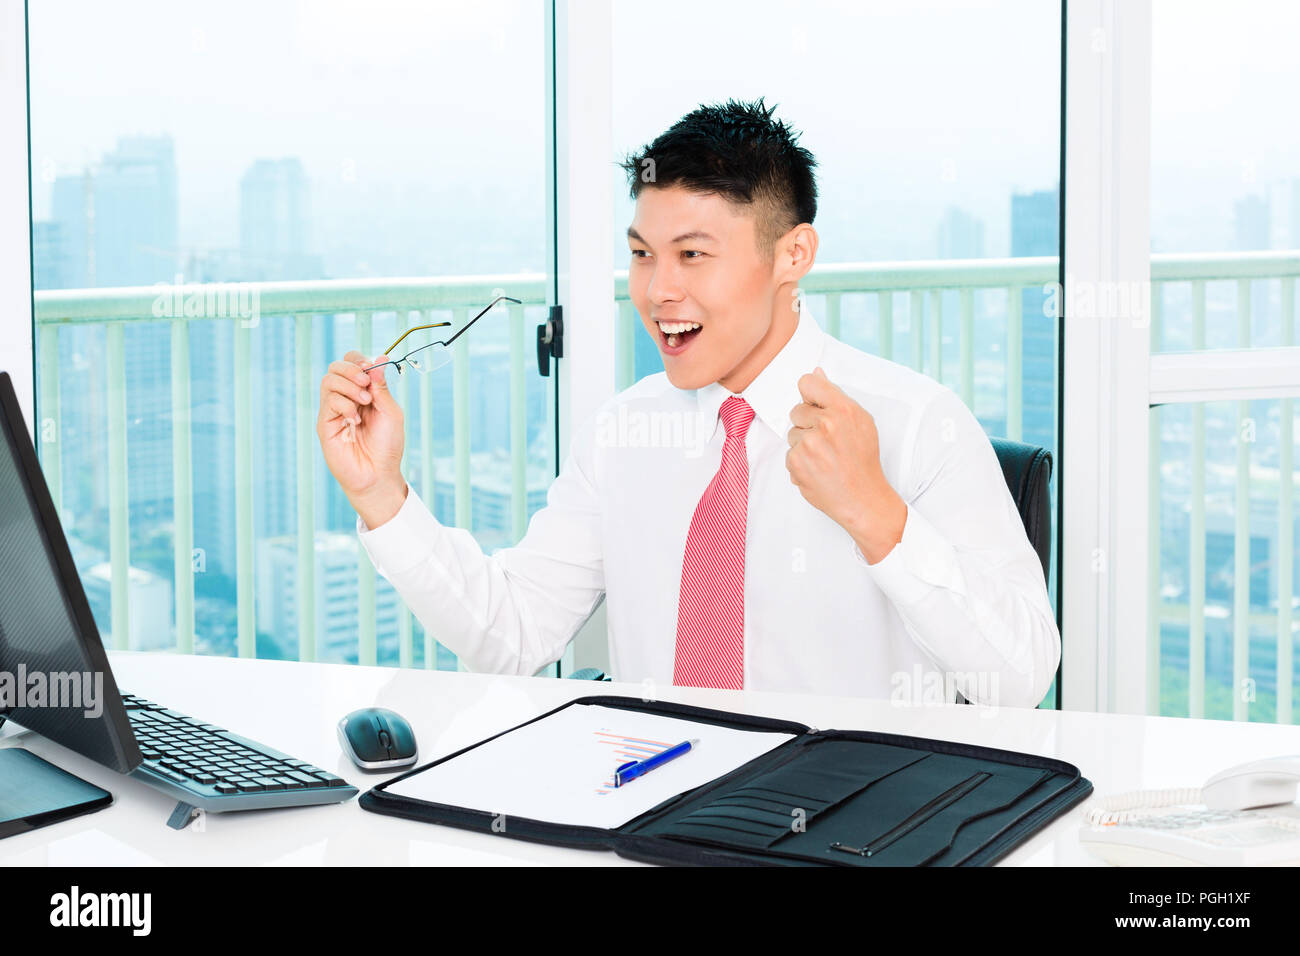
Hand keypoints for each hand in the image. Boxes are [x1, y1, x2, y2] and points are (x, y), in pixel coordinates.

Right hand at [317, 351, 407, 527]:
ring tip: (364, 403)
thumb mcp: (391, 411)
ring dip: (349, 386)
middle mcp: (346, 398)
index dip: (359, 361)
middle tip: (366, 383)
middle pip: (336, 367)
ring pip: (329, 380)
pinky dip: (344, 404)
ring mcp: (333, 410)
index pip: (352, 363)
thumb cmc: (387, 446)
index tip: (372, 369)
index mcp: (363, 392)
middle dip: (352, 369)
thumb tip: (380, 358)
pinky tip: (355, 420)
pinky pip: (328, 401)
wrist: (378, 473)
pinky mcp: (325, 423)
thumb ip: (382, 386)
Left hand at [786, 366, 905, 562]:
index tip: (814, 404)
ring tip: (824, 457)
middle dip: (808, 424)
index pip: (808, 383)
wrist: (862, 498)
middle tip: (827, 441)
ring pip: (792, 433)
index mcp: (844, 409)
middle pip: (796, 410)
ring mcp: (809, 444)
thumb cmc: (863, 460)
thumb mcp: (860, 422)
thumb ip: (835, 396)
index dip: (809, 394)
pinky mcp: (796, 462)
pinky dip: (800, 462)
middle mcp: (826, 424)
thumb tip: (816, 372)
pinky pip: (789, 453)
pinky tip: (817, 469)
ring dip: (803, 444)